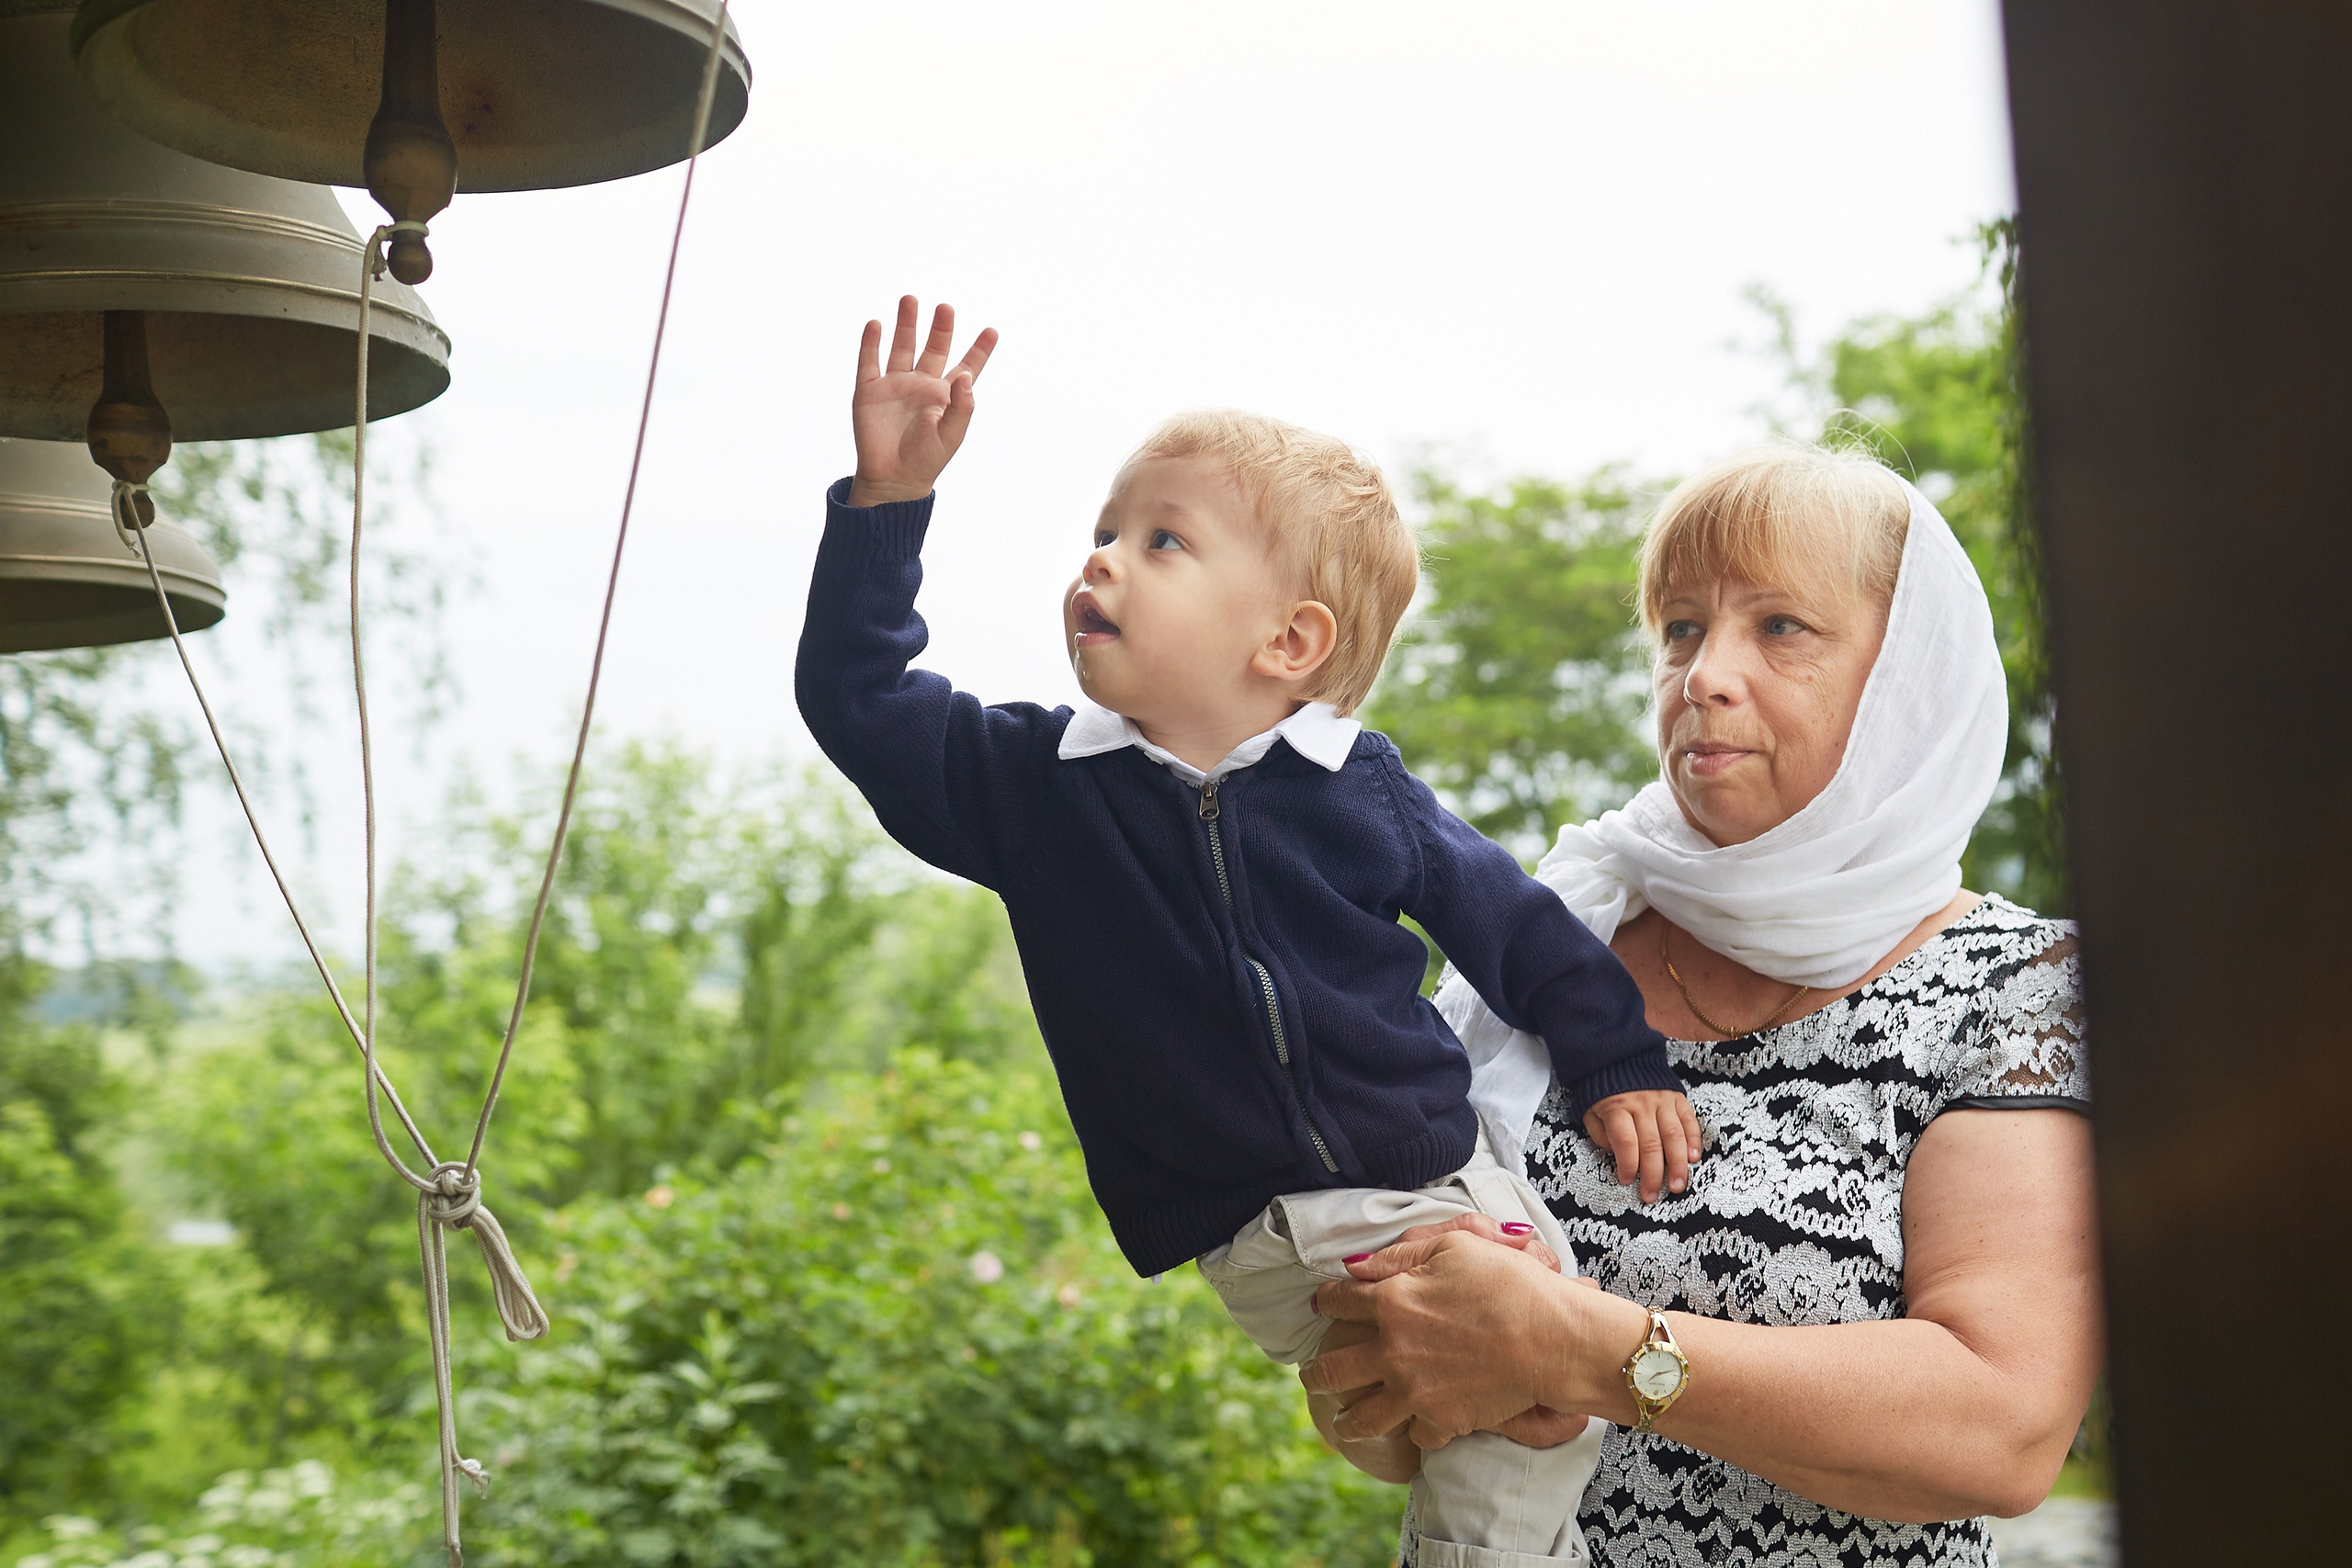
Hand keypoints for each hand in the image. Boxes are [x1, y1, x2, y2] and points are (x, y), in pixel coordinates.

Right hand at [848, 295, 997, 506]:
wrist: (893, 478)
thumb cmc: (927, 459)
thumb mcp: (952, 434)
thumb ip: (962, 405)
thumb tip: (965, 375)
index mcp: (945, 395)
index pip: (967, 365)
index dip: (980, 349)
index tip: (992, 330)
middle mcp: (922, 384)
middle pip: (934, 347)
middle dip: (940, 327)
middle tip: (945, 307)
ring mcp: (895, 385)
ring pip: (902, 346)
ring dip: (906, 324)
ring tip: (910, 299)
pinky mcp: (869, 391)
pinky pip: (869, 362)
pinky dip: (871, 343)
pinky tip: (875, 324)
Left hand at [1306, 1227, 1593, 1449]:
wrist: (1552, 1338)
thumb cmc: (1509, 1284)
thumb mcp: (1454, 1247)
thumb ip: (1400, 1256)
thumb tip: (1356, 1266)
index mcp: (1391, 1302)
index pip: (1339, 1301)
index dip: (1327, 1300)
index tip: (1323, 1304)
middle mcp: (1392, 1351)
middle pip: (1334, 1368)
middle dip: (1316, 1371)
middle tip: (1309, 1374)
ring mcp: (1414, 1391)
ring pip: (1363, 1416)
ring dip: (1346, 1419)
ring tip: (1339, 1421)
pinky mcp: (1442, 1419)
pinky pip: (1414, 1434)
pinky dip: (1411, 1431)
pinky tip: (1407, 1428)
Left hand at [1582, 1089, 1702, 1202]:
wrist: (1618, 1056)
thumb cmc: (1601, 1090)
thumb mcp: (1589, 1111)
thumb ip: (1601, 1134)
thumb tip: (1618, 1156)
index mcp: (1617, 1107)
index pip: (1626, 1142)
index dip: (1628, 1165)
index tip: (1626, 1180)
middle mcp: (1642, 1104)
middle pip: (1651, 1145)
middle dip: (1653, 1175)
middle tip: (1652, 1196)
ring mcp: (1662, 1100)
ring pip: (1673, 1136)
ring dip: (1677, 1164)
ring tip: (1677, 1186)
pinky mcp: (1676, 1097)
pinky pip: (1688, 1120)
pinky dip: (1693, 1140)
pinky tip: (1693, 1158)